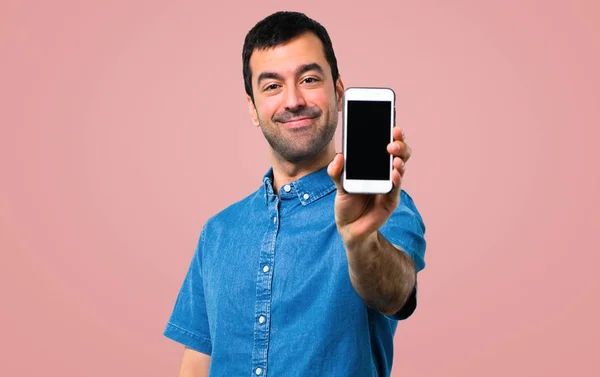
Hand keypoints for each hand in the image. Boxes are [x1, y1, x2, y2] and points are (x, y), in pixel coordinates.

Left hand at [327, 126, 411, 245]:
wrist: (349, 226)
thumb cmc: (347, 201)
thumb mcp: (338, 184)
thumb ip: (336, 171)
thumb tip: (339, 157)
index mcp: (374, 164)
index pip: (385, 144)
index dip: (391, 134)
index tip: (391, 125)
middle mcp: (385, 172)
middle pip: (399, 153)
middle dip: (399, 144)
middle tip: (393, 140)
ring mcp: (390, 186)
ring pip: (400, 169)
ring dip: (400, 161)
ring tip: (395, 157)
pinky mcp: (390, 200)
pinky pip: (395, 188)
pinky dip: (396, 180)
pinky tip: (394, 174)